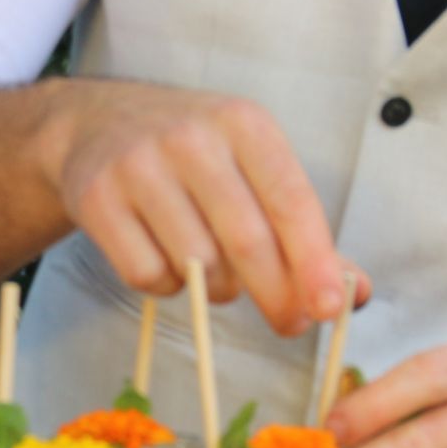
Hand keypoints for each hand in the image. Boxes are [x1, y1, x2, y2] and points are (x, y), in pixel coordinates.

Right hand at [37, 81, 369, 333]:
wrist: (92, 124)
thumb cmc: (189, 153)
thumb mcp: (249, 164)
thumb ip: (299, 227)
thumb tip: (355, 293)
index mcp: (242, 123)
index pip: (290, 200)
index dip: (315, 260)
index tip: (331, 307)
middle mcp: (191, 138)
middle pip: (245, 240)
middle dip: (276, 294)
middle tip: (289, 324)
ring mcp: (139, 167)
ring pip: (196, 264)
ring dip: (215, 289)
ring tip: (213, 272)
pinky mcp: (98, 200)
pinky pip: (147, 274)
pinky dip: (165, 287)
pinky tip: (166, 263)